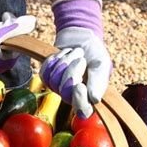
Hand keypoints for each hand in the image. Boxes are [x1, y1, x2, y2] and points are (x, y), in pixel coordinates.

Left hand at [41, 0, 110, 118]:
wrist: (81, 36)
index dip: (79, 100)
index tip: (80, 85)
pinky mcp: (48, 77)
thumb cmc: (94, 52)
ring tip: (73, 53)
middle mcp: (73, 95)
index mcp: (90, 96)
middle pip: (65, 93)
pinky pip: (45, 73)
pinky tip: (62, 54)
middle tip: (81, 58)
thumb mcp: (101, 64)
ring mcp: (59, 87)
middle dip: (72, 72)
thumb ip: (99, 81)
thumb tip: (95, 99)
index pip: (83, 111)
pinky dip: (53, 60)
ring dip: (64, 62)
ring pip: (54, 81)